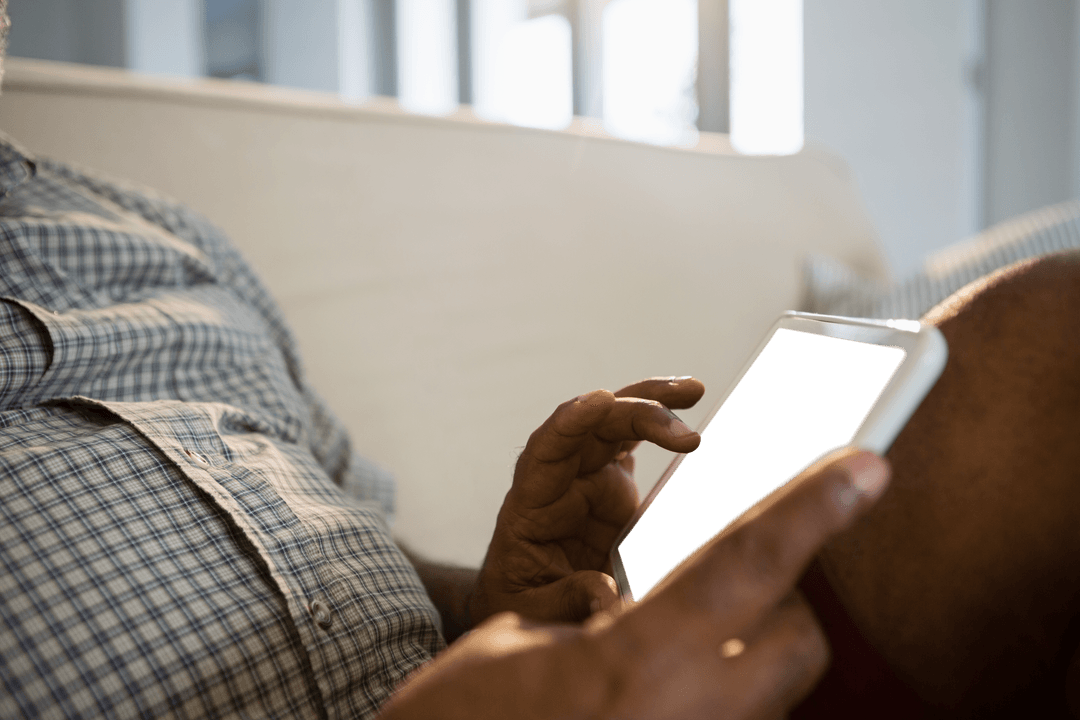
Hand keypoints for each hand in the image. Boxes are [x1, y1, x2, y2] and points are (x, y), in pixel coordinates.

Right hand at [380, 447, 891, 719]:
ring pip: (775, 687)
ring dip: (750, 645)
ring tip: (682, 633)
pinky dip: (717, 689)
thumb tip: (628, 596)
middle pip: (791, 636)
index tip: (865, 466)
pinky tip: (660, 686)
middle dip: (780, 590)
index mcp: (632, 665)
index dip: (809, 506)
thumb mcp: (504, 645)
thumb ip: (583, 612)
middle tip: (728, 568)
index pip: (744, 565)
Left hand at [469, 377, 705, 625]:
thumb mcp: (533, 612)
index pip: (545, 451)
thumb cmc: (521, 603)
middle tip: (685, 434)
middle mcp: (560, 480)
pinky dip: (658, 426)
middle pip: (592, 430)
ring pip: (616, 428)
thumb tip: (610, 597)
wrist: (528, 605)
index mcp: (531, 505)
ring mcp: (588, 479)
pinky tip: (687, 411)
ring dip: (652, 407)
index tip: (601, 400)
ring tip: (693, 390)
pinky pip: (632, 444)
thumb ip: (567, 599)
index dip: (570, 423)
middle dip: (636, 417)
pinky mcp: (613, 486)